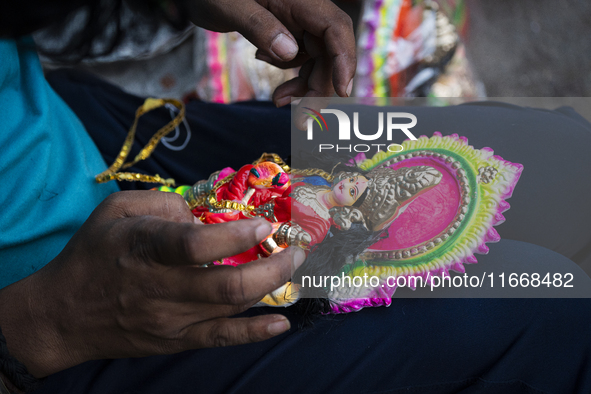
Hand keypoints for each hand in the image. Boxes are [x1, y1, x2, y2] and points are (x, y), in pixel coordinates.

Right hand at [0, 191, 304, 377]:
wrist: (63, 315)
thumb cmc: (92, 254)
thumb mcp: (115, 209)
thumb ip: (161, 201)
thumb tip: (203, 214)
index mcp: (144, 248)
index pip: (195, 245)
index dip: (235, 235)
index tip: (263, 225)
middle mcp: (161, 287)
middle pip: (227, 283)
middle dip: (273, 266)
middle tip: (296, 250)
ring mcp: (171, 319)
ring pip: (232, 307)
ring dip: (271, 287)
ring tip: (291, 268)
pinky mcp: (177, 340)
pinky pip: (222, 338)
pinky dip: (255, 332)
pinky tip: (282, 323)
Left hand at [188, 0, 355, 104]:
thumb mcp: (230, 6)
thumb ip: (259, 26)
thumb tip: (290, 52)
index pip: (335, 28)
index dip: (344, 60)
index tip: (343, 91)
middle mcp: (304, 10)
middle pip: (329, 52)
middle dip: (320, 87)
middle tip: (303, 118)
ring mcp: (297, 22)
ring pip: (317, 60)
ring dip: (305, 87)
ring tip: (279, 101)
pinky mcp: (288, 32)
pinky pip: (301, 58)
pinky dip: (291, 75)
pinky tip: (271, 75)